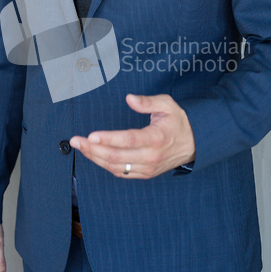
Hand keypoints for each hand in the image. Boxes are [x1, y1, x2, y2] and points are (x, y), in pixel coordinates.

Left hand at [70, 94, 195, 178]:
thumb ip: (148, 101)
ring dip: (95, 158)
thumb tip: (129, 98)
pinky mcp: (145, 173)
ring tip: (80, 147)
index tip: (91, 135)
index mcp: (156, 138)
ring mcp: (147, 168)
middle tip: (76, 140)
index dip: (108, 139)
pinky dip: (105, 165)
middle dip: (93, 149)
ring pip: (116, 167)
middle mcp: (151, 156)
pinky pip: (121, 173)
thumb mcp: (167, 105)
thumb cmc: (178, 122)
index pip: (128, 140)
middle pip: (117, 157)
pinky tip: (94, 156)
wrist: (194, 144)